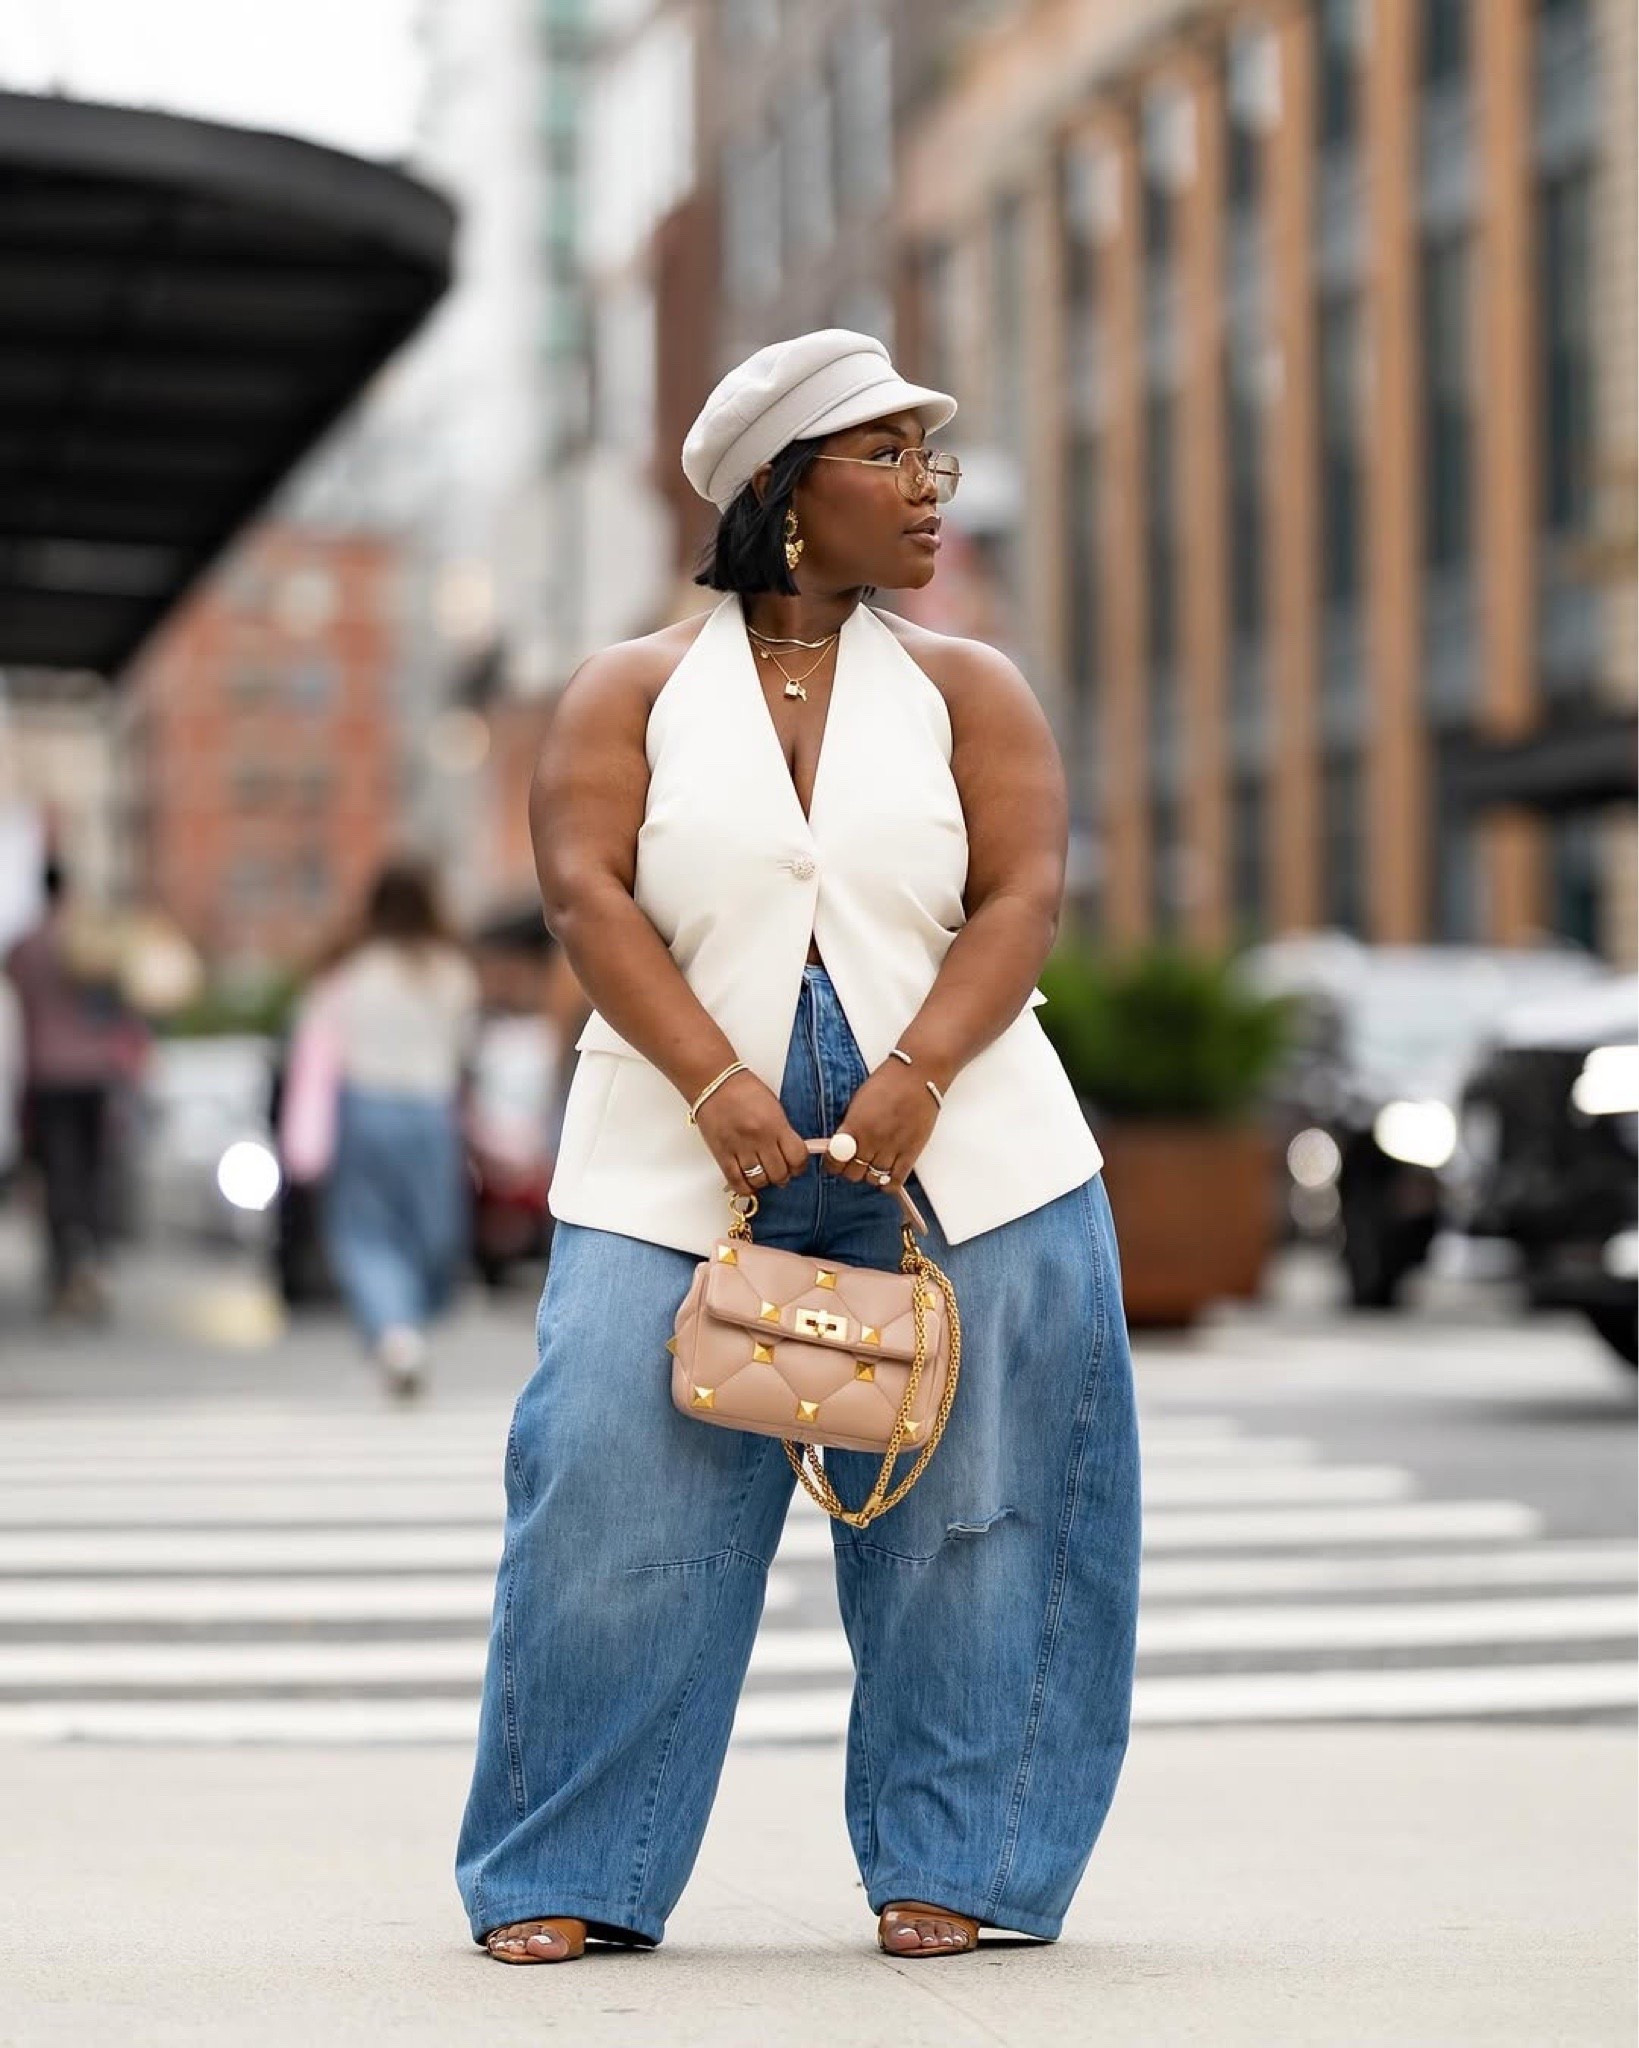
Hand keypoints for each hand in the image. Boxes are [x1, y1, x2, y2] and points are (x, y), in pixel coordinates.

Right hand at [692, 1070, 811, 1199]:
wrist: (714, 1082)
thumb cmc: (744, 1090)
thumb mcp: (774, 1107)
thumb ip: (783, 1131)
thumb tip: (790, 1154)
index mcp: (776, 1125)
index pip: (797, 1157)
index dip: (800, 1166)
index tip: (797, 1166)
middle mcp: (760, 1138)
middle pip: (779, 1173)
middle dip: (783, 1176)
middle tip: (780, 1172)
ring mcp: (740, 1148)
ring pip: (759, 1180)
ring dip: (765, 1181)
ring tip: (763, 1175)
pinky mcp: (722, 1154)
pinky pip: (736, 1181)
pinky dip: (745, 1187)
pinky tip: (749, 1183)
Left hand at [824, 1064, 939, 1195]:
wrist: (918, 1075)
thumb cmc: (888, 1083)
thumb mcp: (858, 1102)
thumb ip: (849, 1126)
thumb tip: (840, 1145)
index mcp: (855, 1126)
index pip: (834, 1160)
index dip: (832, 1165)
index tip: (834, 1163)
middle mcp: (871, 1140)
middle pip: (852, 1174)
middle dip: (849, 1171)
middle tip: (853, 1164)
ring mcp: (892, 1148)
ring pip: (872, 1178)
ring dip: (869, 1175)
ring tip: (871, 1166)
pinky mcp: (911, 1153)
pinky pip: (895, 1181)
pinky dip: (887, 1184)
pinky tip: (885, 1176)